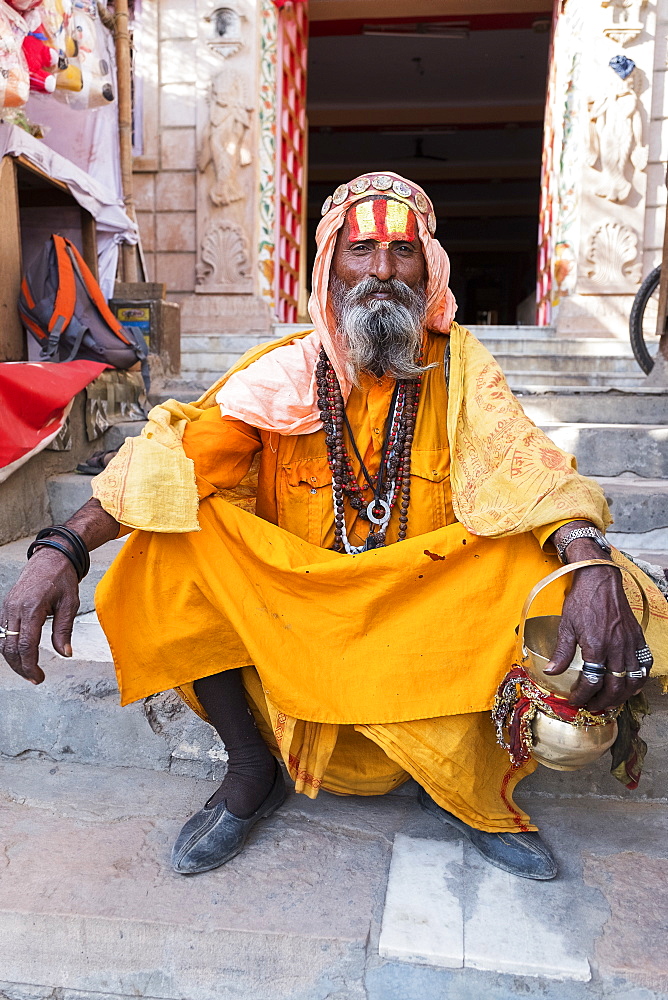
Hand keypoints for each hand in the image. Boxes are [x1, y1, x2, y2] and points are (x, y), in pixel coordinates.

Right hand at [0, 547, 79, 684]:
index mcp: (32, 608)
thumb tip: (65, 653)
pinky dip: (10, 646)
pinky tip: (21, 654)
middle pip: (11, 647)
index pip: (26, 645)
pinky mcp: (7, 606)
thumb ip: (64, 630)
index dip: (30, 665)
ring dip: (14, 659)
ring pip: (4, 641)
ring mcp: (8, 607)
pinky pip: (3, 632)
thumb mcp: (70, 604)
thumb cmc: (62, 578)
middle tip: (35, 678)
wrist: (51, 557)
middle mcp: (16, 608)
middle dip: (21, 667)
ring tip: (29, 670)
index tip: (38, 677)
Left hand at [544, 539, 648, 711]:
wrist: (600, 580)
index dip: (583, 695)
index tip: (576, 700)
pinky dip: (638, 680)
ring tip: (610, 700)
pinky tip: (629, 684)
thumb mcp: (567, 626)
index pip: (592, 681)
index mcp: (597, 646)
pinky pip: (644, 665)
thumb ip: (562, 652)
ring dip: (621, 695)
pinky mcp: (638, 639)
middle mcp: (617, 648)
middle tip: (592, 705)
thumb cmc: (582, 601)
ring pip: (632, 680)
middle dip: (602, 701)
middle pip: (615, 686)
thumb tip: (551, 671)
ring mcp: (630, 644)